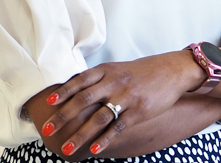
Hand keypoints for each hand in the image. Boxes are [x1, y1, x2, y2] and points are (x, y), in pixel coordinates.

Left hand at [37, 51, 201, 158]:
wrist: (172, 70)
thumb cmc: (142, 71)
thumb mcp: (118, 69)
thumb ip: (99, 78)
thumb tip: (75, 88)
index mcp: (106, 71)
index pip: (79, 81)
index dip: (63, 91)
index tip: (48, 103)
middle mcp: (114, 83)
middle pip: (83, 100)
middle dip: (63, 116)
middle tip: (47, 128)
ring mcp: (126, 97)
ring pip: (98, 118)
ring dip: (80, 135)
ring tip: (66, 148)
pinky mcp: (138, 111)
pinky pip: (117, 128)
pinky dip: (104, 140)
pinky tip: (93, 151)